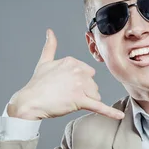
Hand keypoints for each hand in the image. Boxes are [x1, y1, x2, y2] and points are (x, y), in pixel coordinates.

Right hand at [7, 29, 124, 120]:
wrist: (29, 101)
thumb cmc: (37, 84)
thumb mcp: (44, 62)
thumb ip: (50, 46)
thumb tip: (50, 32)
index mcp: (72, 61)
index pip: (88, 73)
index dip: (79, 82)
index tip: (66, 86)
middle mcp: (78, 71)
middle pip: (93, 84)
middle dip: (84, 92)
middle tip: (67, 95)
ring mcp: (79, 85)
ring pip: (95, 95)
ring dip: (86, 101)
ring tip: (69, 102)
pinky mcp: (80, 100)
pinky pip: (98, 106)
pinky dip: (110, 112)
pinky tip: (119, 116)